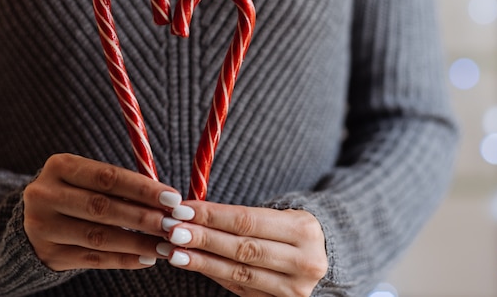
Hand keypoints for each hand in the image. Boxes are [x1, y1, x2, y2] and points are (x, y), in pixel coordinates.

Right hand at [23, 153, 181, 270]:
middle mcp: (45, 194)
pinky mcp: (47, 253)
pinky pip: (92, 259)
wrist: (36, 219)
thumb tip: (167, 201)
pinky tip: (146, 258)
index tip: (173, 198)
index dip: (143, 189)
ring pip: (98, 236)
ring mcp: (42, 226)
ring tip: (165, 245)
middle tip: (172, 225)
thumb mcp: (89, 179)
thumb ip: (121, 185)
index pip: (108, 177)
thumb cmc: (77, 192)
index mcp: (60, 166)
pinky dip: (123, 259)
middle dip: (143, 217)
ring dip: (137, 242)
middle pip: (102, 207)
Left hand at [165, 201, 327, 296]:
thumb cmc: (292, 231)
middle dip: (203, 238)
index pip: (248, 221)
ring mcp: (294, 288)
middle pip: (242, 248)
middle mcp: (303, 261)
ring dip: (202, 261)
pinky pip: (241, 287)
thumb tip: (194, 213)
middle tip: (172, 229)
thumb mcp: (281, 216)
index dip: (213, 216)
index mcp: (303, 230)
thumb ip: (243, 217)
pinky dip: (215, 274)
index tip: (184, 209)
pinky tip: (194, 264)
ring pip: (239, 272)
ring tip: (174, 251)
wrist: (324, 258)